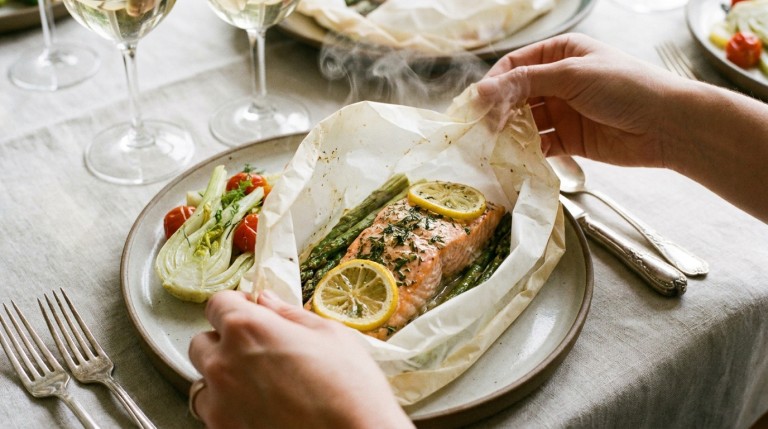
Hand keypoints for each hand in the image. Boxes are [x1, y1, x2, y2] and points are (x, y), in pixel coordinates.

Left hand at [188, 289, 412, 428]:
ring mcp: (219, 404)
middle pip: (202, 343)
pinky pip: (213, 415)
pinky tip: (262, 410)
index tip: (251, 310)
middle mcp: (224, 365)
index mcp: (248, 329)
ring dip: (223, 379)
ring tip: (259, 387)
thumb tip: (267, 301)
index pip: (218, 303)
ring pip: (203, 382)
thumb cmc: (351, 388)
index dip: (236, 304)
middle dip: (224, 341)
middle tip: (258, 350)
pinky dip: (229, 410)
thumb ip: (289, 314)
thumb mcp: (330, 335)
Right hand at [477, 33, 690, 168]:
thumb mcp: (572, 74)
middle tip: (481, 128)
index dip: (494, 83)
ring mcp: (564, 111)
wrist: (668, 125)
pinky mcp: (570, 140)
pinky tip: (516, 157)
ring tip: (494, 145)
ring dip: (509, 133)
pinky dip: (526, 151)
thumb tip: (482, 90)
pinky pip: (540, 144)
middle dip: (497, 111)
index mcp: (561, 54)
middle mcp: (559, 81)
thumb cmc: (626, 87)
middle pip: (516, 95)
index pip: (515, 66)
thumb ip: (525, 82)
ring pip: (525, 122)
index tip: (476, 103)